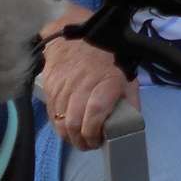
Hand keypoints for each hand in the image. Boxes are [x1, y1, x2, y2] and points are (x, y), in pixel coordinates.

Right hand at [41, 12, 138, 150]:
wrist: (78, 36)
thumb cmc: (108, 59)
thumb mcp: (127, 77)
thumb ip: (130, 101)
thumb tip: (130, 126)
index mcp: (106, 82)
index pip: (96, 113)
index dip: (94, 132)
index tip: (98, 140)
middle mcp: (82, 85)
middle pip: (74, 123)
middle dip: (81, 141)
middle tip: (88, 144)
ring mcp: (64, 87)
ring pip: (60, 121)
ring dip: (69, 136)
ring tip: (78, 139)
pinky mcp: (50, 87)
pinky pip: (51, 113)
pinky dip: (58, 125)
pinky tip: (67, 126)